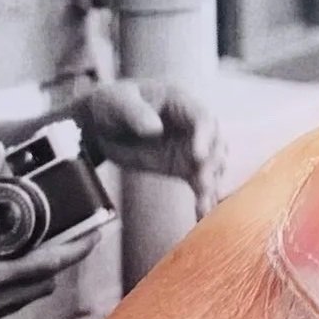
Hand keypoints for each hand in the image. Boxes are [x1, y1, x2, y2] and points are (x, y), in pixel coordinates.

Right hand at [0, 144, 105, 318]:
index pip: (45, 268)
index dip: (75, 250)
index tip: (96, 234)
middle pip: (40, 286)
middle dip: (58, 262)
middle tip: (69, 236)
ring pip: (21, 300)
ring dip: (33, 277)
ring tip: (37, 248)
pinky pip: (0, 310)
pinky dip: (9, 290)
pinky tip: (0, 268)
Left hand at [78, 78, 224, 213]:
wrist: (103, 124)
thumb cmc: (112, 104)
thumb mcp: (118, 102)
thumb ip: (135, 112)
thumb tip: (154, 128)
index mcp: (179, 102)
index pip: (201, 118)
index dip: (204, 136)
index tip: (198, 156)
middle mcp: (191, 125)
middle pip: (214, 144)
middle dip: (212, 164)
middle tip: (203, 185)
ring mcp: (189, 147)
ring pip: (212, 166)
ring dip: (210, 185)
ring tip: (203, 207)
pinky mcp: (183, 168)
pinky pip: (198, 184)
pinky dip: (202, 199)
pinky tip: (202, 216)